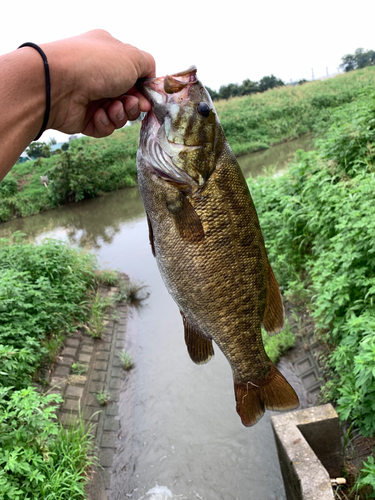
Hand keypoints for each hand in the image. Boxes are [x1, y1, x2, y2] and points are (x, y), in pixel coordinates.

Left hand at [41, 29, 155, 137]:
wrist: (58, 84)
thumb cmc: (95, 64)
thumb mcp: (132, 56)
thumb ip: (148, 65)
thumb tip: (150, 79)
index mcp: (109, 55)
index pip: (135, 74)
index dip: (145, 88)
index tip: (150, 96)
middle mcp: (100, 75)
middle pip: (130, 97)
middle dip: (135, 104)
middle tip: (133, 104)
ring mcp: (91, 97)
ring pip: (120, 114)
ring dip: (121, 114)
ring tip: (112, 107)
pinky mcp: (84, 118)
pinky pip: (105, 126)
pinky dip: (106, 122)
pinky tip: (99, 114)